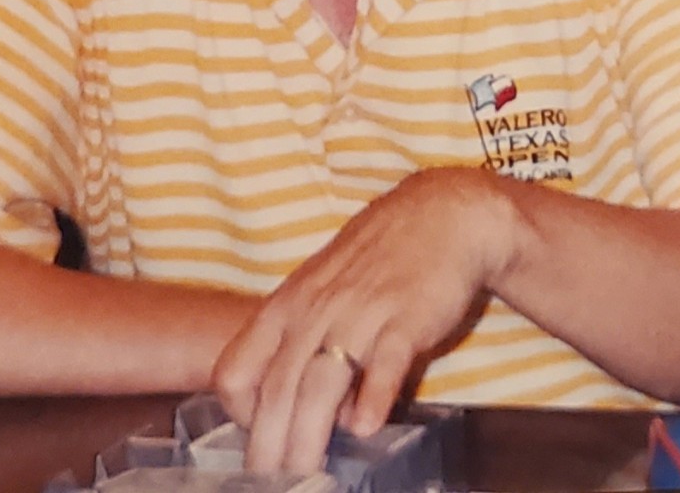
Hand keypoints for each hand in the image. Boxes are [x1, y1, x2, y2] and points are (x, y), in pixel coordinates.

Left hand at [213, 168, 514, 474]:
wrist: (442, 214)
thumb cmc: (379, 255)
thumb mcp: (323, 287)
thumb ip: (304, 338)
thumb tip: (298, 403)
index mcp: (289, 304)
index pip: (237, 368)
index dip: (238, 413)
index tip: (257, 438)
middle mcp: (317, 310)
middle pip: (278, 388)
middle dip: (270, 447)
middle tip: (273, 484)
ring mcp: (361, 313)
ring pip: (322, 383)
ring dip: (310, 436)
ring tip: (309, 475)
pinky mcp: (407, 319)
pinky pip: (385, 362)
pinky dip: (373, 397)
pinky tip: (367, 427)